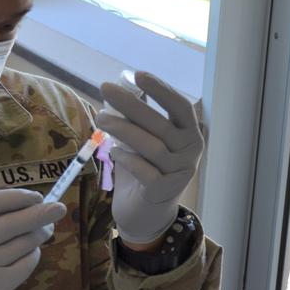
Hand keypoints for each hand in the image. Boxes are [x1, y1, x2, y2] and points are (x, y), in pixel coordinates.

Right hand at [0, 189, 66, 289]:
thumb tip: (25, 208)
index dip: (18, 196)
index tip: (37, 196)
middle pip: (12, 221)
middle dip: (40, 213)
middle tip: (58, 208)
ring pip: (22, 244)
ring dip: (38, 236)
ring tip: (44, 232)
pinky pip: (24, 265)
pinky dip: (32, 258)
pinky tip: (31, 256)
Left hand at [97, 71, 203, 244]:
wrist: (144, 215)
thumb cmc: (144, 170)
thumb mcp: (144, 141)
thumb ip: (138, 120)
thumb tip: (118, 88)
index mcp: (189, 135)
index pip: (180, 107)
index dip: (161, 90)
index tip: (137, 75)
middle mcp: (190, 153)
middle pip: (161, 124)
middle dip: (131, 104)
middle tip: (104, 89)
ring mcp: (179, 174)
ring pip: (152, 147)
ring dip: (123, 129)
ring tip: (100, 118)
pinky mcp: (163, 192)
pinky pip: (144, 171)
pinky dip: (127, 159)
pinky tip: (112, 152)